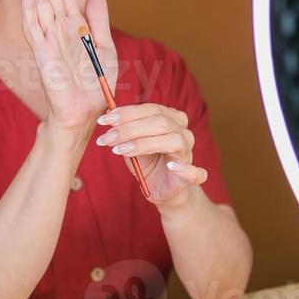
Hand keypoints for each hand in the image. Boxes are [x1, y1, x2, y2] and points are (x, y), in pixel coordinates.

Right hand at [13, 0, 114, 135]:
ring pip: (39, 1)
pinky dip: (33, 7)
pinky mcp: (45, 55)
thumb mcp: (104, 47)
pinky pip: (36, 28)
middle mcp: (58, 28)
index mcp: (72, 24)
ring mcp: (49, 39)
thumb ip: (99, 20)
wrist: (86, 115)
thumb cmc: (94, 86)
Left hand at [93, 103, 209, 207]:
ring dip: (143, 144)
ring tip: (120, 150)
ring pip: (173, 140)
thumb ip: (125, 131)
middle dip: (129, 128)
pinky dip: (184, 168)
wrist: (161, 189)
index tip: (104, 120)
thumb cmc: (148, 163)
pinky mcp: (191, 177)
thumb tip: (107, 116)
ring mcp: (188, 154)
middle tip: (107, 137)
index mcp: (172, 120)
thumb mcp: (132, 144)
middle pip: (160, 122)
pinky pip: (194, 171)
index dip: (127, 113)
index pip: (152, 109)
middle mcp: (183, 133)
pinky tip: (171, 166)